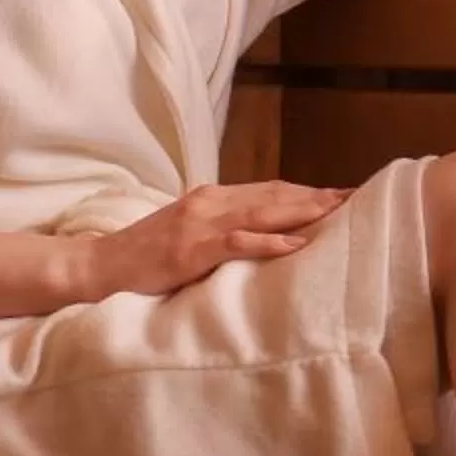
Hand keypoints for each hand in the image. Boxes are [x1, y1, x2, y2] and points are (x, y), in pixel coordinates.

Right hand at [69, 180, 349, 300]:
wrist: (101, 265)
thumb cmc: (145, 257)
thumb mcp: (188, 235)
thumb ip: (221, 229)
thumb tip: (259, 233)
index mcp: (210, 198)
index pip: (266, 190)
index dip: (304, 191)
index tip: (339, 194)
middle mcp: (209, 202)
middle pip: (272, 195)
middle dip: (314, 196)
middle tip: (354, 197)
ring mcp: (200, 223)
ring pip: (261, 212)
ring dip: (302, 210)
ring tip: (336, 211)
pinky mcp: (192, 248)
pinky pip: (237, 242)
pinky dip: (269, 240)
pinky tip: (295, 242)